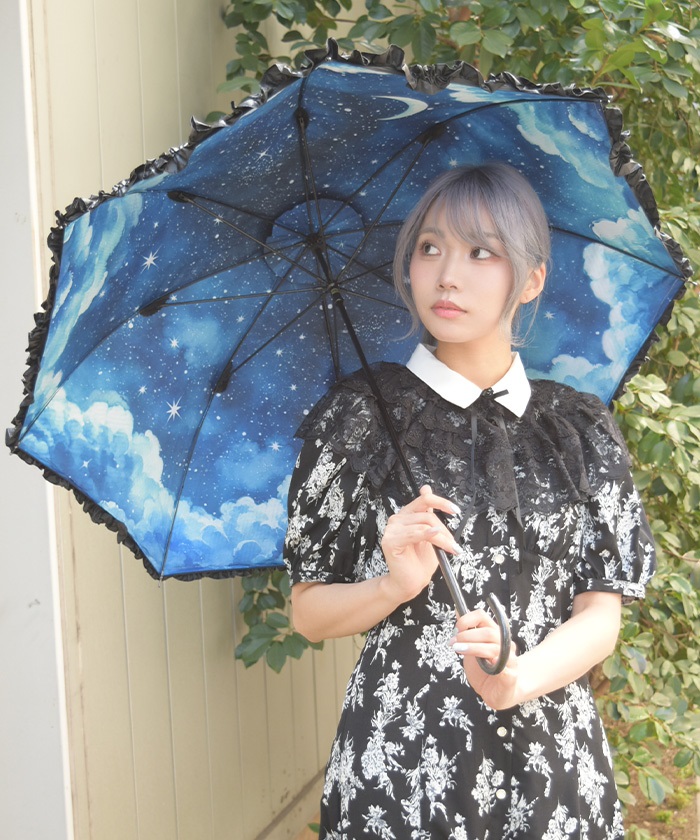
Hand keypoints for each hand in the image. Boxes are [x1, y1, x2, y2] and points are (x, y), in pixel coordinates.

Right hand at [380, 485, 461, 604]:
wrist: (410, 583)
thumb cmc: (420, 561)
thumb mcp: (431, 535)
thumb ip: (429, 513)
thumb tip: (426, 488)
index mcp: (407, 515)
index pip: (424, 500)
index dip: (441, 502)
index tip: (456, 511)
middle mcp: (397, 519)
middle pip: (427, 514)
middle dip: (444, 529)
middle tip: (453, 544)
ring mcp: (392, 529)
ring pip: (424, 525)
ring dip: (442, 538)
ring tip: (450, 549)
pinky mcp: (390, 541)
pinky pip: (414, 533)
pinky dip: (427, 534)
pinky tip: (436, 536)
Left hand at [451, 608, 519, 709]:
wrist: (498, 693)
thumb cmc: (484, 670)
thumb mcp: (471, 650)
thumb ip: (466, 634)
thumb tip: (458, 611)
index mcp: (493, 633)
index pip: (482, 616)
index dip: (467, 619)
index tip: (456, 629)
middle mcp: (503, 643)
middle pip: (487, 632)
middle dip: (466, 636)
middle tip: (453, 643)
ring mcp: (509, 658)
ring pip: (493, 647)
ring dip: (473, 647)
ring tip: (460, 650)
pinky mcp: (511, 674)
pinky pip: (504, 665)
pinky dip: (494, 662)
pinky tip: (487, 664)